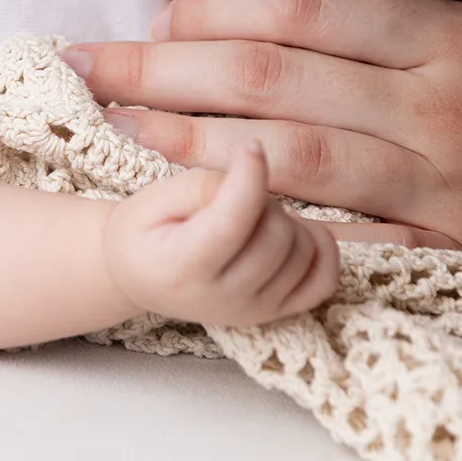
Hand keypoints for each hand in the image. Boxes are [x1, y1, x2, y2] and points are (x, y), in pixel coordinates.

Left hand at [70, 0, 461, 313]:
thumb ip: (432, 1)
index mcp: (452, 37)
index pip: (301, 7)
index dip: (213, 7)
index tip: (157, 10)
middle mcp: (437, 108)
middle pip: (269, 79)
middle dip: (164, 68)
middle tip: (88, 63)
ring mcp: (442, 189)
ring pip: (286, 163)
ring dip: (190, 145)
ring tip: (120, 130)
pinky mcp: (454, 253)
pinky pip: (346, 245)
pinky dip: (270, 230)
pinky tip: (204, 219)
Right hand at [103, 143, 341, 324]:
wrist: (137, 277)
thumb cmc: (143, 231)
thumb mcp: (154, 198)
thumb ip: (200, 186)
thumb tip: (251, 180)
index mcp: (182, 267)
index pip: (233, 220)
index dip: (250, 177)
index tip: (250, 147)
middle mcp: (223, 297)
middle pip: (274, 234)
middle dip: (262, 198)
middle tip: (235, 191)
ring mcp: (253, 310)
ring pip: (303, 251)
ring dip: (285, 220)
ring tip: (253, 214)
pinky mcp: (276, 313)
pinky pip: (324, 280)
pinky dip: (320, 248)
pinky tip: (293, 231)